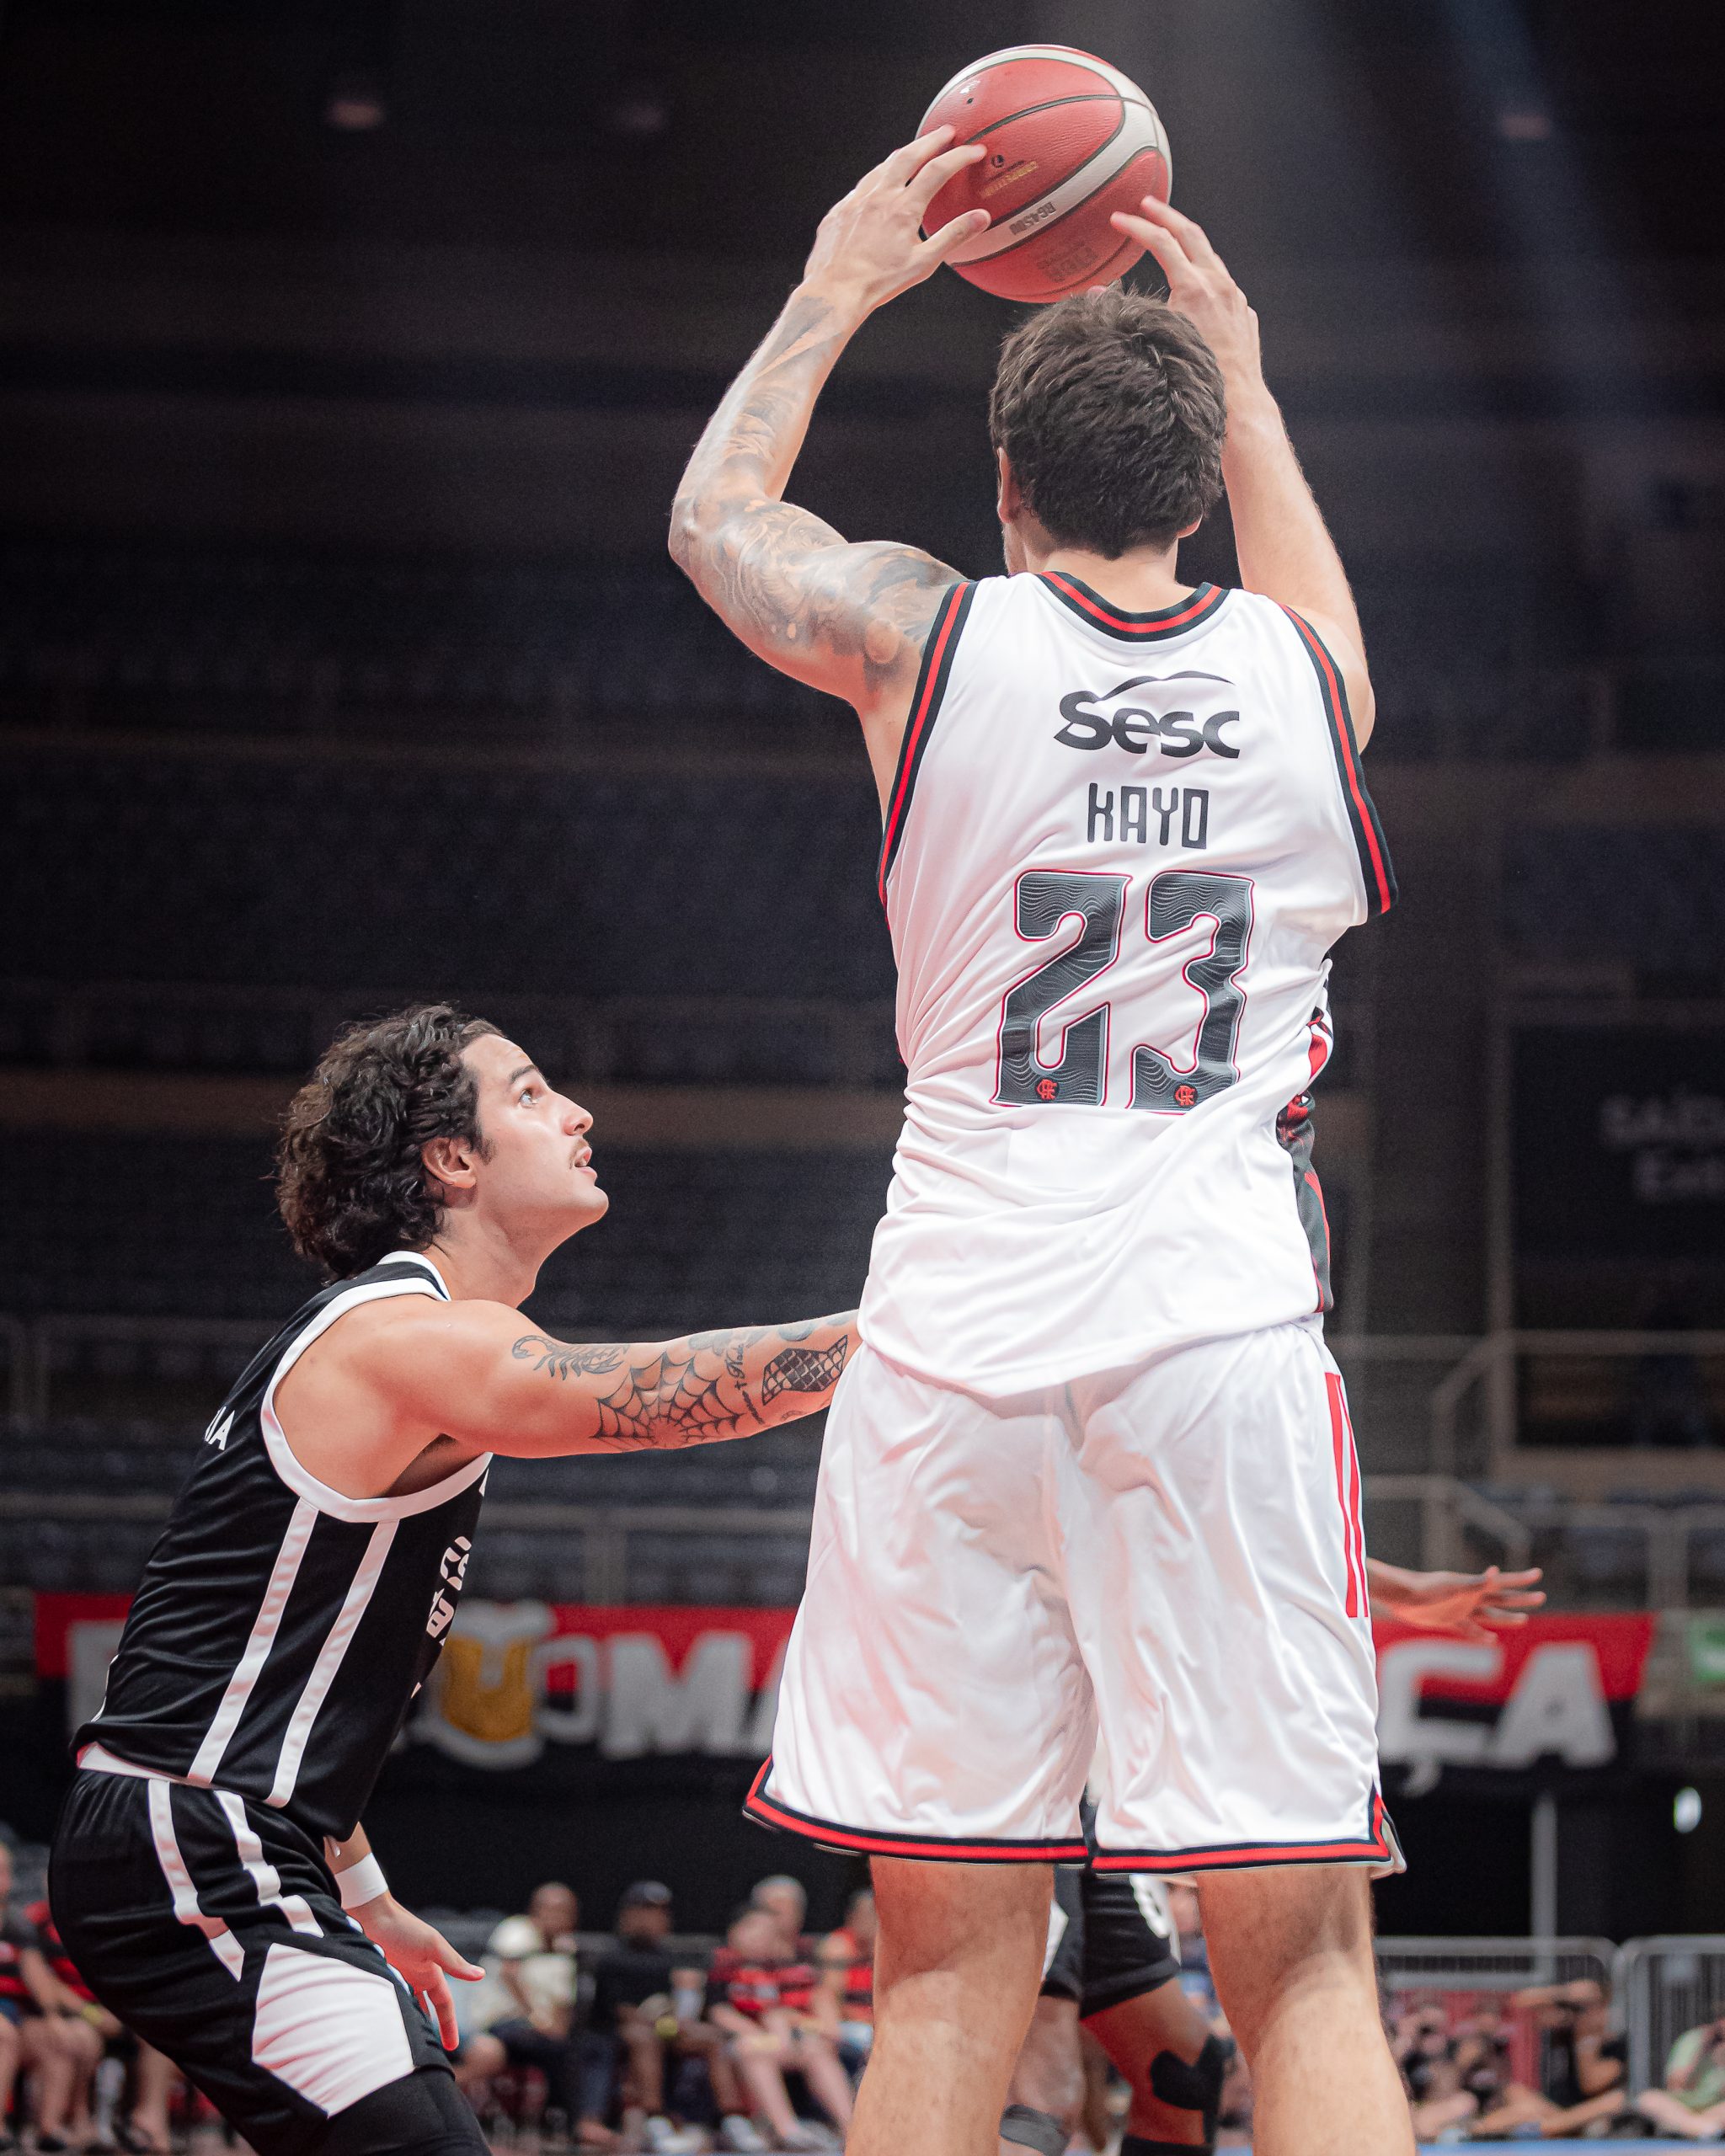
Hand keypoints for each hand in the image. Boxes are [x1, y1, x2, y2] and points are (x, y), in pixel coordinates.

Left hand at [354, 1896, 482, 2050]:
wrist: (371, 1917)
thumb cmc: (403, 1928)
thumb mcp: (432, 1946)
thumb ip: (454, 1963)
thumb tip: (481, 1975)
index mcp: (432, 1971)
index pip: (445, 2004)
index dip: (449, 2025)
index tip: (452, 2048)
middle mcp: (418, 1976)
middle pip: (430, 2009)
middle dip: (437, 2028)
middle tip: (438, 2051)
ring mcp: (400, 1979)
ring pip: (411, 2007)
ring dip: (416, 2022)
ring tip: (416, 2044)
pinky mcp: (382, 1979)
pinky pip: (393, 2003)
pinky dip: (397, 2015)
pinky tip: (391, 2028)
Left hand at [800, 128, 988, 319]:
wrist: (836, 291)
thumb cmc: (878, 282)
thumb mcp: (923, 263)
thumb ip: (953, 236)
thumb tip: (980, 218)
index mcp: (904, 209)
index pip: (938, 170)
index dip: (959, 156)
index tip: (974, 151)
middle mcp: (880, 197)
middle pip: (909, 155)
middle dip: (931, 140)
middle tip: (945, 133)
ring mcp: (857, 201)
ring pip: (882, 166)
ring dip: (902, 154)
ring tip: (913, 151)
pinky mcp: (840, 210)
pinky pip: (861, 186)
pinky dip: (876, 179)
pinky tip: (880, 185)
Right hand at [1108, 194, 1264, 395]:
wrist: (1238, 402)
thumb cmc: (1197, 379)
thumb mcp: (1155, 339)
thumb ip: (1126, 311)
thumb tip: (1096, 296)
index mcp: (1194, 287)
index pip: (1161, 242)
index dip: (1136, 227)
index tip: (1118, 219)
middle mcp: (1218, 284)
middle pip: (1191, 233)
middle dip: (1166, 214)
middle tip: (1148, 204)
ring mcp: (1235, 296)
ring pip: (1210, 257)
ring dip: (1188, 243)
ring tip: (1173, 238)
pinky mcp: (1243, 312)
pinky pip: (1222, 284)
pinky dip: (1204, 274)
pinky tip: (1195, 284)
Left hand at [1373, 1563, 1546, 1643]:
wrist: (1401, 1597)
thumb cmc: (1426, 1588)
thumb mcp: (1453, 1585)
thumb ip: (1474, 1582)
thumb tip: (1495, 1571)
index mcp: (1474, 1587)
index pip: (1503, 1583)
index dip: (1521, 1579)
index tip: (1538, 1574)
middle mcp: (1470, 1597)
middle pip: (1502, 1599)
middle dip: (1521, 1599)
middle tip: (1541, 1597)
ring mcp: (1461, 1609)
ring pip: (1490, 1615)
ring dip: (1506, 1617)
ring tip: (1523, 1619)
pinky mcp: (1449, 1620)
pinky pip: (1470, 1630)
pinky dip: (1481, 1636)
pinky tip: (1492, 1641)